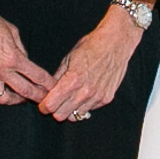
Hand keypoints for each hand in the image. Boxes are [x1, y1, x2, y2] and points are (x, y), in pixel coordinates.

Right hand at [0, 3, 53, 105]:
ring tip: (18, 97)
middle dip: (38, 96)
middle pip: (25, 91)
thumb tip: (25, 63)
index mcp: (13, 56)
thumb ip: (21, 50)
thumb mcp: (12, 31)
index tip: (52, 88)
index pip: (37, 76)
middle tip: (43, 99)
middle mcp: (0, 69)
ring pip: (4, 99)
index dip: (48, 84)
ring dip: (15, 100)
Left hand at [39, 5, 143, 120]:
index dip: (44, 106)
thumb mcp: (68, 58)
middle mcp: (85, 92)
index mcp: (72, 80)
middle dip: (56, 109)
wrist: (115, 43)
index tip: (44, 104)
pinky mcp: (107, 98)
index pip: (51, 105)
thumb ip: (57, 77)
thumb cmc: (91, 47)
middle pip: (61, 116)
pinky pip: (90, 109)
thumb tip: (48, 91)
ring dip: (71, 109)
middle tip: (56, 102)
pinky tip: (85, 93)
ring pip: (76, 116)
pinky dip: (84, 105)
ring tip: (72, 96)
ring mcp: (97, 97)